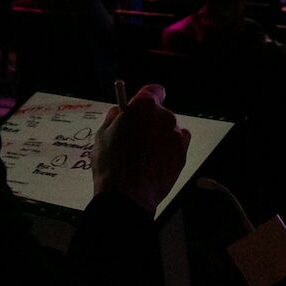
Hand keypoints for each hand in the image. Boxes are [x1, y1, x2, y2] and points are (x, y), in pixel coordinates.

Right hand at [93, 84, 189, 217]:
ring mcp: (176, 135)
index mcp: (144, 106)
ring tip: (142, 156)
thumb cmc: (111, 164)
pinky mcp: (182, 153)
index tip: (139, 107)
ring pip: (168, 130)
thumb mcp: (102, 135)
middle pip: (160, 112)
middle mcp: (164, 116)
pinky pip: (176, 145)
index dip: (145, 98)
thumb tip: (120, 111)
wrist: (127, 195)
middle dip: (149, 121)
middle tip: (135, 138)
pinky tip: (153, 162)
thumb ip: (114, 117)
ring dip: (159, 137)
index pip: (153, 90)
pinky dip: (168, 150)